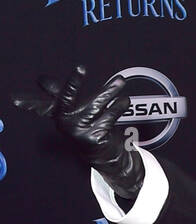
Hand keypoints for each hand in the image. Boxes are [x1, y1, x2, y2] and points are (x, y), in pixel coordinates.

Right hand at [12, 64, 144, 200]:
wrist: (100, 155)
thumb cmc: (85, 127)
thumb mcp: (71, 111)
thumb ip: (60, 94)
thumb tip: (42, 80)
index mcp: (59, 114)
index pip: (61, 96)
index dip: (70, 83)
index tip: (80, 68)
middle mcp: (66, 123)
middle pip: (74, 99)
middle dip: (76, 84)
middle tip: (84, 68)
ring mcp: (80, 131)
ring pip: (95, 105)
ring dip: (109, 91)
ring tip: (120, 81)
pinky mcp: (94, 138)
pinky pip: (109, 118)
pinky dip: (118, 107)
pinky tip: (124, 101)